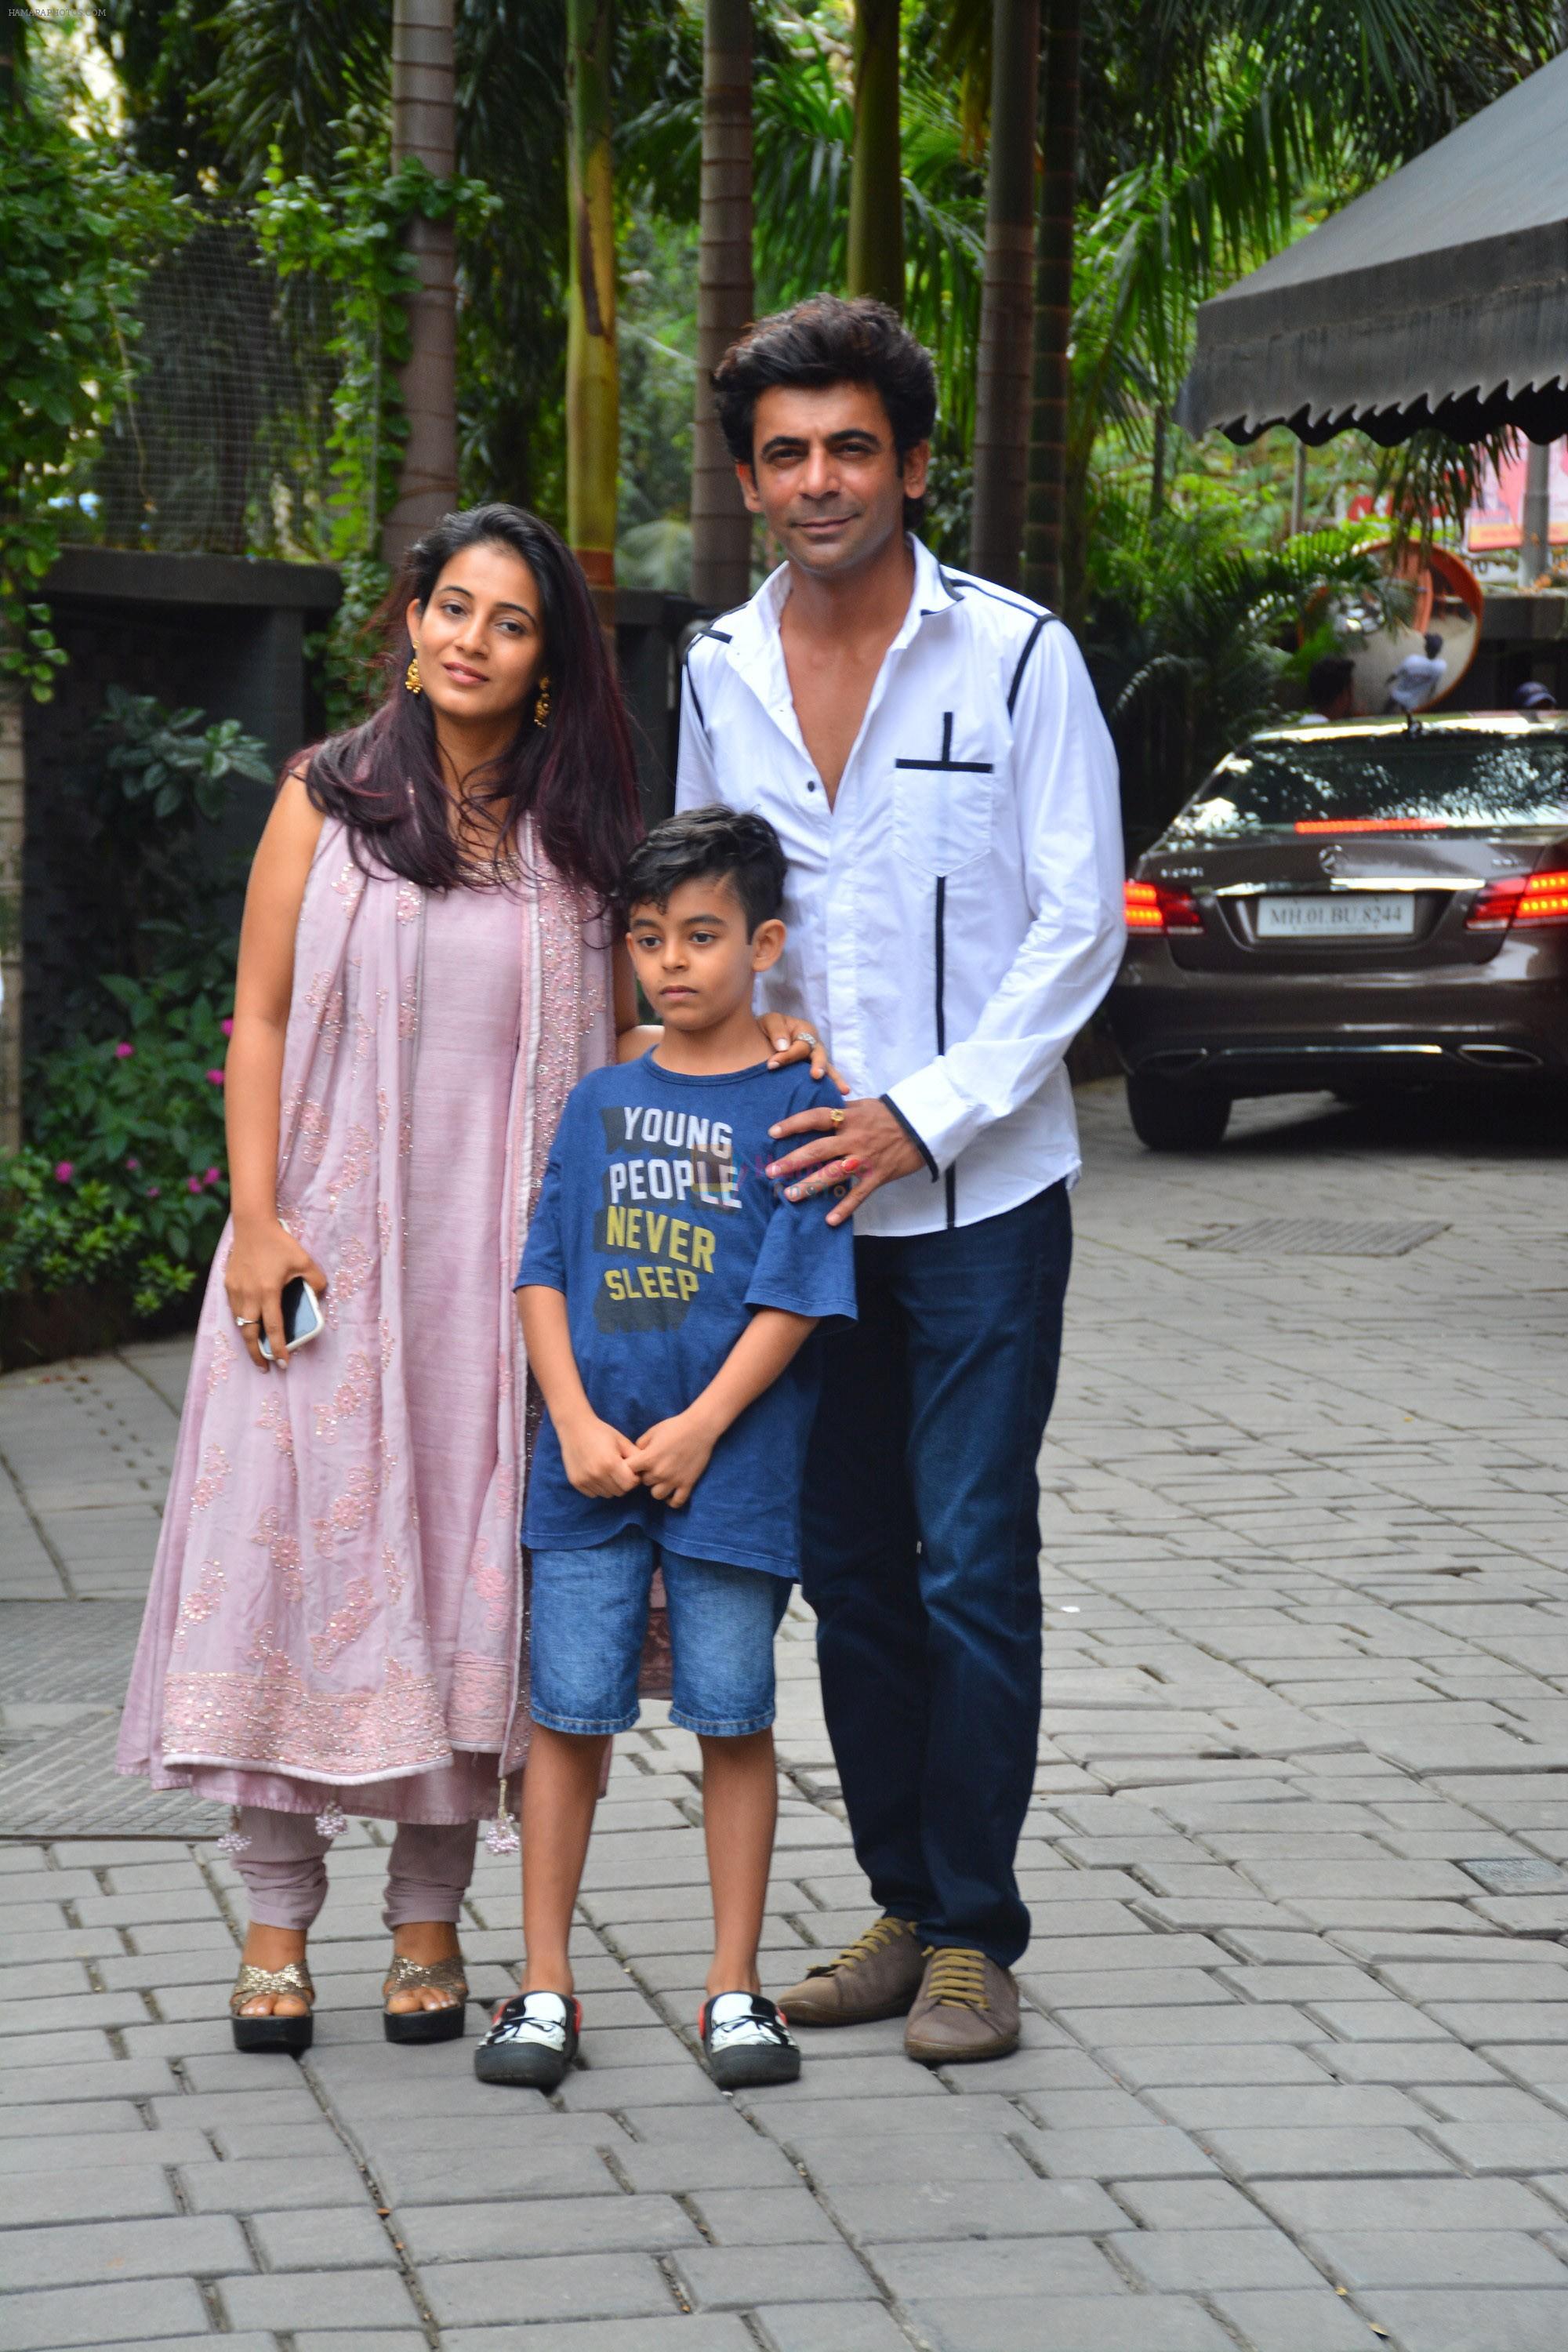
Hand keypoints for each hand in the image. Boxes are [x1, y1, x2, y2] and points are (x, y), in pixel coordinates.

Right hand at [224, 1222, 327, 1370]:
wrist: (252, 1225)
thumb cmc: (279, 1243)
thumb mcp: (305, 1261)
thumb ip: (316, 1281)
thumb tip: (317, 1296)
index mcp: (268, 1292)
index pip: (273, 1329)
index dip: (278, 1349)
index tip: (283, 1363)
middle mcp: (249, 1295)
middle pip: (250, 1334)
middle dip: (257, 1354)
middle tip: (265, 1367)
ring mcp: (235, 1291)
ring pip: (240, 1323)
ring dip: (249, 1338)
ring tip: (258, 1349)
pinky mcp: (228, 1284)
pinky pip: (234, 1309)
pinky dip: (242, 1320)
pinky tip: (249, 1324)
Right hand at [557, 1411, 640, 1498]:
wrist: (574, 1427)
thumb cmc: (600, 1432)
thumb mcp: (621, 1440)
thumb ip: (635, 1456)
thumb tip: (645, 1470)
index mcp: (610, 1463)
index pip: (630, 1484)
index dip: (634, 1478)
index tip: (631, 1470)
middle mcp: (597, 1474)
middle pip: (620, 1491)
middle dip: (623, 1483)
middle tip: (620, 1470)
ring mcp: (585, 1480)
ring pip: (607, 1494)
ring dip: (611, 1486)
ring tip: (608, 1471)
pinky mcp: (576, 1482)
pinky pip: (594, 1494)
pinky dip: (598, 1487)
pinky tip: (596, 1473)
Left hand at [627, 1408, 715, 1508]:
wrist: (700, 1428)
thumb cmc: (675, 1426)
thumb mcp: (652, 1431)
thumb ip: (640, 1445)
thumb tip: (634, 1456)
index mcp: (649, 1458)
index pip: (629, 1471)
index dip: (631, 1467)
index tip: (637, 1463)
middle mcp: (659, 1472)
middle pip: (644, 1482)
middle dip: (646, 1474)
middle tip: (654, 1466)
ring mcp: (674, 1480)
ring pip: (657, 1495)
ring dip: (657, 1487)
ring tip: (662, 1479)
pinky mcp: (687, 1484)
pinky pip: (676, 1502)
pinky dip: (672, 1500)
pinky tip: (671, 1492)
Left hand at [757, 1012, 849, 1094]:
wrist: (764, 1036)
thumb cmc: (769, 1028)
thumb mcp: (770, 1022)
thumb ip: (776, 1030)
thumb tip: (783, 1046)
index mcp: (806, 1031)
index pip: (800, 1047)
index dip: (787, 1056)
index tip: (771, 1065)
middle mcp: (815, 1046)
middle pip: (820, 1056)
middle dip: (819, 1066)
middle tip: (816, 1076)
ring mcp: (816, 1060)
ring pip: (828, 1070)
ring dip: (834, 1080)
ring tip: (843, 1090)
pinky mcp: (813, 1073)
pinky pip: (824, 1081)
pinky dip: (831, 1089)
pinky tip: (839, 1097)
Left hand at [765, 1096, 923, 1225]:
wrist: (923, 1124)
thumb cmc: (891, 1114)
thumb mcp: (864, 1105)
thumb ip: (841, 1112)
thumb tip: (819, 1115)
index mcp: (849, 1118)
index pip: (816, 1118)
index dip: (793, 1124)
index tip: (772, 1132)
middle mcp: (853, 1139)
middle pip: (818, 1150)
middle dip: (792, 1161)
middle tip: (771, 1171)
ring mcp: (864, 1159)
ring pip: (833, 1174)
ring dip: (810, 1186)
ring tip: (790, 1195)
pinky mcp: (877, 1176)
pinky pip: (858, 1195)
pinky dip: (845, 1209)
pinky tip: (830, 1221)